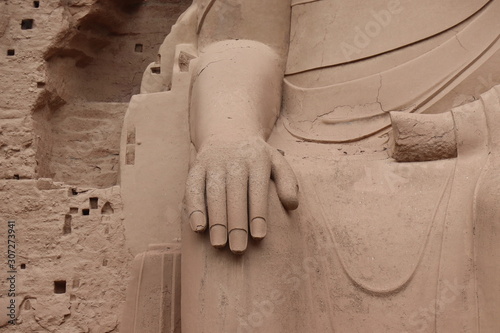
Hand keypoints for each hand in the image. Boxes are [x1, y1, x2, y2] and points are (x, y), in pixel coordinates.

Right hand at [185, 136, 298, 253]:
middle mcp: (234, 160)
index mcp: (257, 160)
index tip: (259, 237)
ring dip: (215, 220)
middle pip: (235, 194)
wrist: (228, 131)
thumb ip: (288, 182)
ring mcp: (214, 163)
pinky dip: (195, 208)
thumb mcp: (277, 162)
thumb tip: (292, 205)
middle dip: (236, 223)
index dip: (258, 214)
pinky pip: (193, 188)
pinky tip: (198, 228)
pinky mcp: (197, 167)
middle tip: (238, 249)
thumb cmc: (257, 157)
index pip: (257, 190)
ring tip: (219, 245)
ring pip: (214, 193)